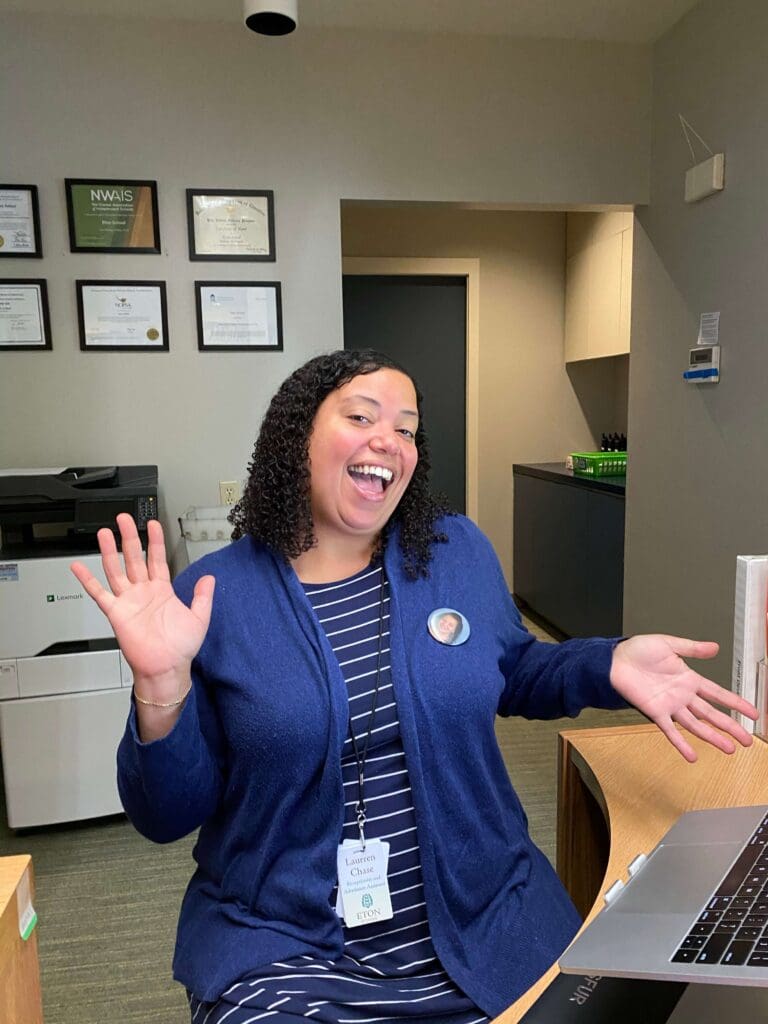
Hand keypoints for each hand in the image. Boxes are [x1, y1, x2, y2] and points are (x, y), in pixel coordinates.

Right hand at [70, 513, 213, 690]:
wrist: (166, 669)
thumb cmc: (181, 648)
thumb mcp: (199, 618)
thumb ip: (203, 596)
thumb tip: (209, 578)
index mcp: (162, 591)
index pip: (157, 558)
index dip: (155, 541)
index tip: (153, 524)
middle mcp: (143, 592)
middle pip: (134, 557)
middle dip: (129, 537)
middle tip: (124, 519)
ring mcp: (129, 601)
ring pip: (116, 569)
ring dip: (110, 551)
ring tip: (105, 532)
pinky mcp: (116, 613)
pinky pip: (99, 593)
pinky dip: (88, 580)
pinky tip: (79, 566)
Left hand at [609, 634, 757, 761]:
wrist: (614, 660)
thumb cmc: (637, 651)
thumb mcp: (669, 644)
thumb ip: (692, 648)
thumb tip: (715, 647)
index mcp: (689, 679)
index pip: (718, 693)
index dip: (736, 703)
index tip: (753, 713)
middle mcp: (682, 695)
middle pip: (712, 714)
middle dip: (731, 726)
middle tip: (747, 740)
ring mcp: (670, 706)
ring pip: (697, 725)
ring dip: (713, 738)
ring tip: (729, 749)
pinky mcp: (655, 713)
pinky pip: (671, 731)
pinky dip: (681, 744)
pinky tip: (692, 756)